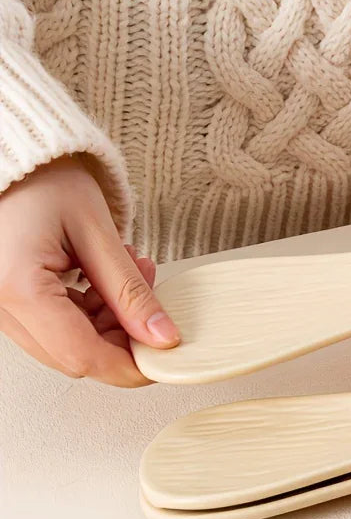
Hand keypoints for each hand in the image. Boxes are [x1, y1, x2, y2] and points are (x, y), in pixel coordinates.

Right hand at [0, 157, 178, 386]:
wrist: (8, 153)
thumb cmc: (43, 181)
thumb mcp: (97, 232)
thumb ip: (130, 290)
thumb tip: (162, 337)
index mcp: (18, 288)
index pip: (83, 356)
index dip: (130, 365)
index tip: (166, 356)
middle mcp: (0, 306)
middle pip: (75, 356)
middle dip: (124, 338)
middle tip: (154, 298)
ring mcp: (1, 306)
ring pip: (67, 344)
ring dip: (111, 322)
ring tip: (136, 273)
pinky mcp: (9, 300)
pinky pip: (54, 325)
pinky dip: (90, 312)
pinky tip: (109, 279)